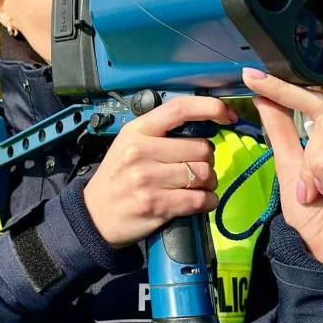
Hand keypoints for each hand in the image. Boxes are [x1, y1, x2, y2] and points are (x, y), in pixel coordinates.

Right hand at [84, 96, 237, 248]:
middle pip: (201, 148)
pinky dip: (208, 201)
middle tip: (197, 168)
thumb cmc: (117, 177)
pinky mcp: (156, 205)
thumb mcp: (130, 144)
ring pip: (204, 174)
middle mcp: (141, 151)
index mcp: (137, 131)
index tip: (227, 115)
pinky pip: (200, 200)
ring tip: (197, 186)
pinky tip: (201, 201)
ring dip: (209, 183)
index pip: (179, 109)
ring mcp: (148, 179)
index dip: (210, 107)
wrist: (95, 215)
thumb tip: (205, 125)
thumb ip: (160, 133)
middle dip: (207, 160)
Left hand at [242, 68, 322, 270]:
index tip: (253, 73)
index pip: (321, 97)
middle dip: (291, 102)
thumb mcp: (289, 168)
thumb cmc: (316, 216)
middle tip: (262, 100)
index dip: (291, 83)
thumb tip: (263, 96)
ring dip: (311, 160)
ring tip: (313, 189)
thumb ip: (280, 131)